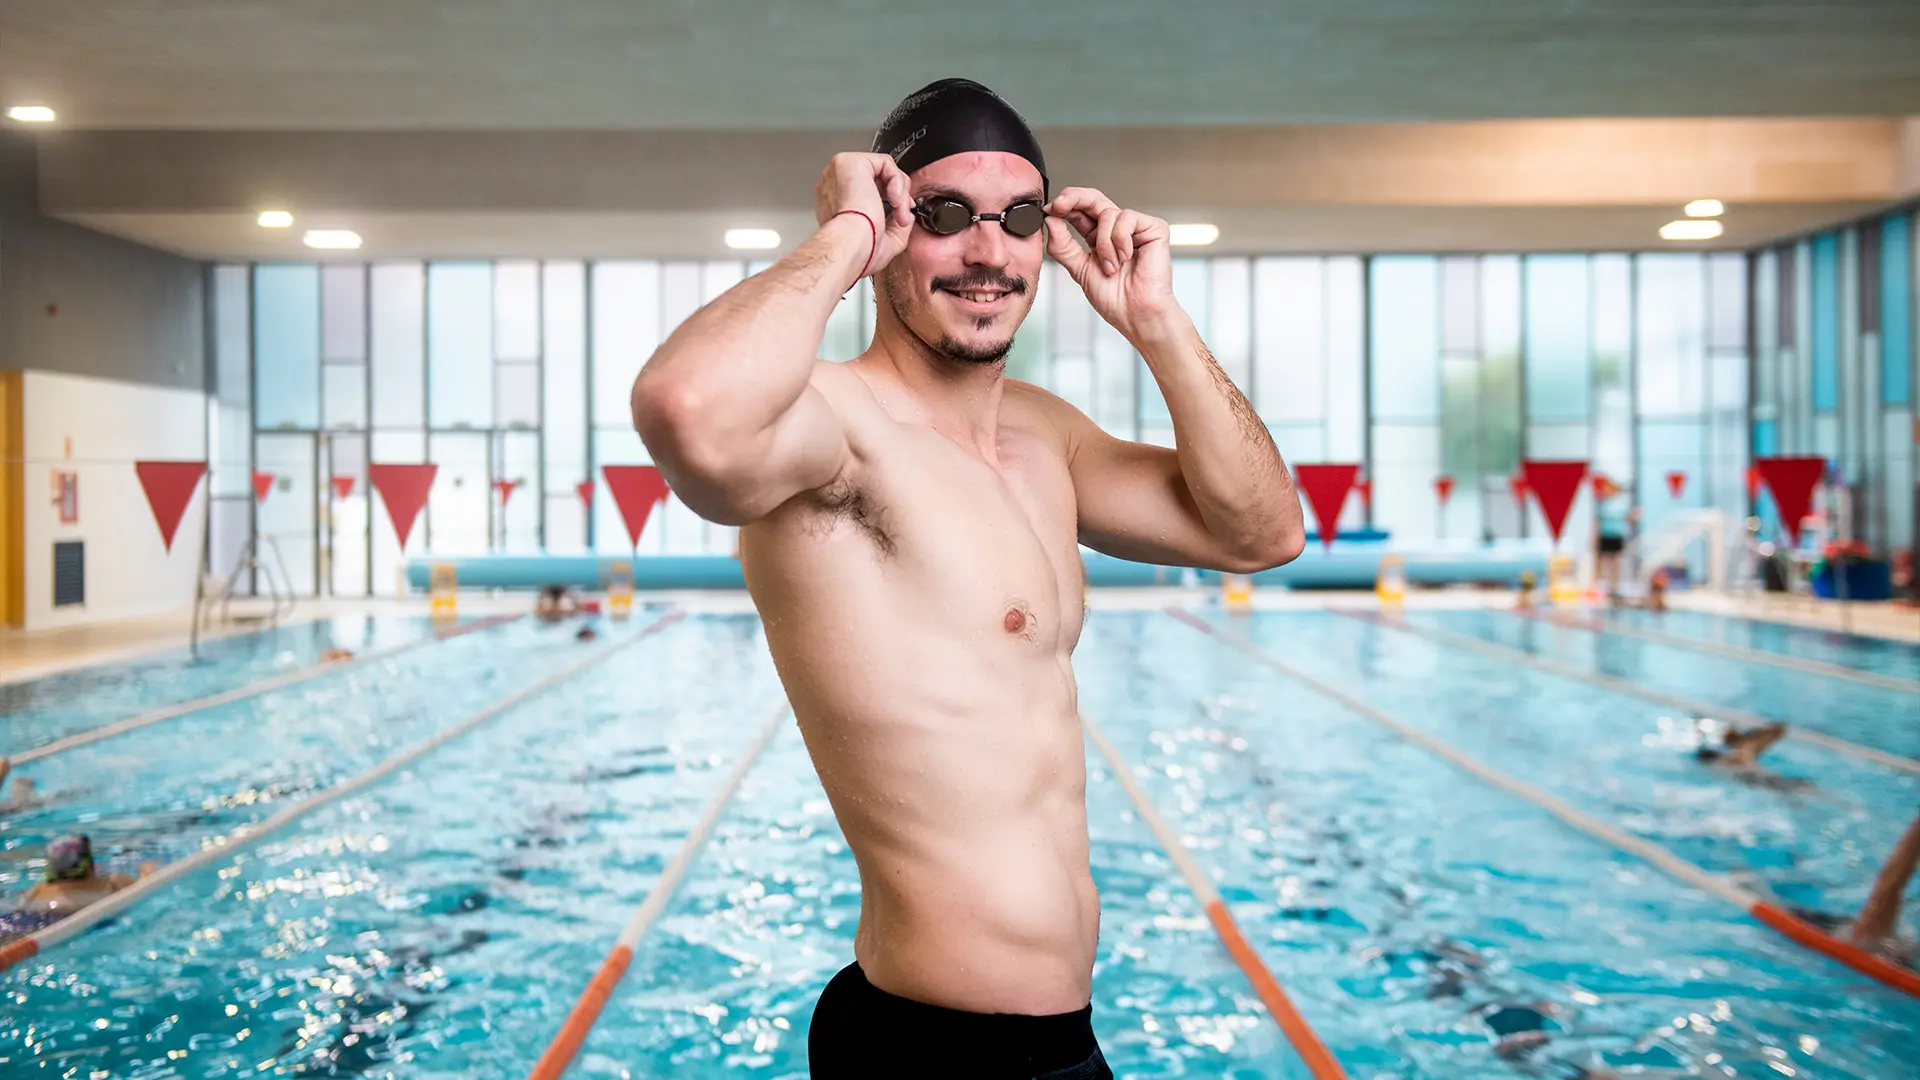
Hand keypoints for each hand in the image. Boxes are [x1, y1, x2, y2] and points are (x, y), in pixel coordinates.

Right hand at [814, 153, 915, 279]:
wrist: (852, 244)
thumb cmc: (859, 249)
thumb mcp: (885, 241)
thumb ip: (895, 226)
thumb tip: (907, 216)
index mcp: (837, 205)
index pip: (867, 191)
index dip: (889, 199)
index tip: (901, 215)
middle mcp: (834, 186)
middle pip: (875, 178)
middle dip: (897, 194)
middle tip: (903, 213)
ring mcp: (839, 172)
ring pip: (882, 169)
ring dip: (899, 190)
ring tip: (898, 210)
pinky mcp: (849, 162)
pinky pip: (884, 162)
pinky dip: (897, 180)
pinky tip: (894, 198)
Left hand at [1044, 187, 1179, 343]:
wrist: (1136, 314)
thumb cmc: (1115, 299)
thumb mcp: (1079, 269)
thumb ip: (1063, 246)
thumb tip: (1051, 221)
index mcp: (1098, 238)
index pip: (1079, 211)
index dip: (1063, 206)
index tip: (1048, 210)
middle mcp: (1116, 230)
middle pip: (1093, 198)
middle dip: (1073, 198)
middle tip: (1060, 206)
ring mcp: (1135, 228)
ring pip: (1108, 213)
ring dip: (1104, 244)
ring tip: (1112, 267)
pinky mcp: (1153, 228)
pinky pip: (1126, 219)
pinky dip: (1121, 241)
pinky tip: (1127, 258)